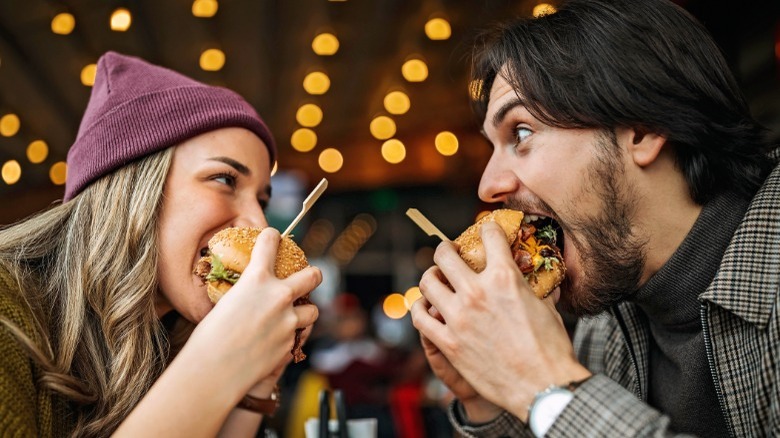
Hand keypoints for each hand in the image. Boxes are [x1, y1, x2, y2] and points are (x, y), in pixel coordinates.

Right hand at [187, 228, 320, 396]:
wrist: (213, 371)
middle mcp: (278, 296)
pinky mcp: (290, 344)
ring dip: (305, 312)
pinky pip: (298, 336)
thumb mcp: (226, 303)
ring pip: (313, 311)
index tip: (274, 237)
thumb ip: (245, 294)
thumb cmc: (209, 337)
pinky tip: (278, 341)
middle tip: (311, 275)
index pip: (269, 244)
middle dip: (313, 274)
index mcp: (256, 279)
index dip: (272, 238)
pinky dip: (291, 337)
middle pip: (312, 276)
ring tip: (295, 316)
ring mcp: (289, 321)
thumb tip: (248, 295)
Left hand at [412, 222, 589, 421]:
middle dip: (446, 249)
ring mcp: (459, 317)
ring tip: (435, 279)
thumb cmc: (550, 349)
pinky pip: (419, 318)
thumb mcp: (547, 308)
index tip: (484, 232)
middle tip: (449, 253)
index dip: (487, 229)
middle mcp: (477, 291)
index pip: (488, 236)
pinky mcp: (448, 342)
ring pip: (427, 282)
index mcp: (505, 277)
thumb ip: (535, 288)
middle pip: (445, 254)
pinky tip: (425, 308)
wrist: (542, 387)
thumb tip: (541, 278)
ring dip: (430, 277)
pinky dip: (419, 309)